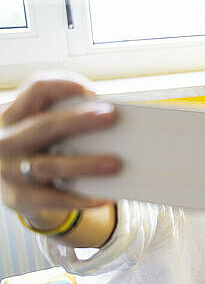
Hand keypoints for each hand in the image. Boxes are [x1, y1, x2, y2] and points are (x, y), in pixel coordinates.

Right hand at [0, 76, 121, 216]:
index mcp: (12, 115)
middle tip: (111, 116)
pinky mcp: (18, 198)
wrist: (12, 188)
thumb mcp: (41, 130)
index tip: (94, 91)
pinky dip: (82, 198)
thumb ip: (65, 121)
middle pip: (44, 126)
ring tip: (115, 163)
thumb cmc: (39, 149)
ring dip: (85, 164)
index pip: (36, 89)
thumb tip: (109, 120)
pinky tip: (106, 197)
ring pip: (50, 166)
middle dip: (79, 120)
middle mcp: (6, 141)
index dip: (65, 85)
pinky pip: (55, 199)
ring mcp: (8, 171)